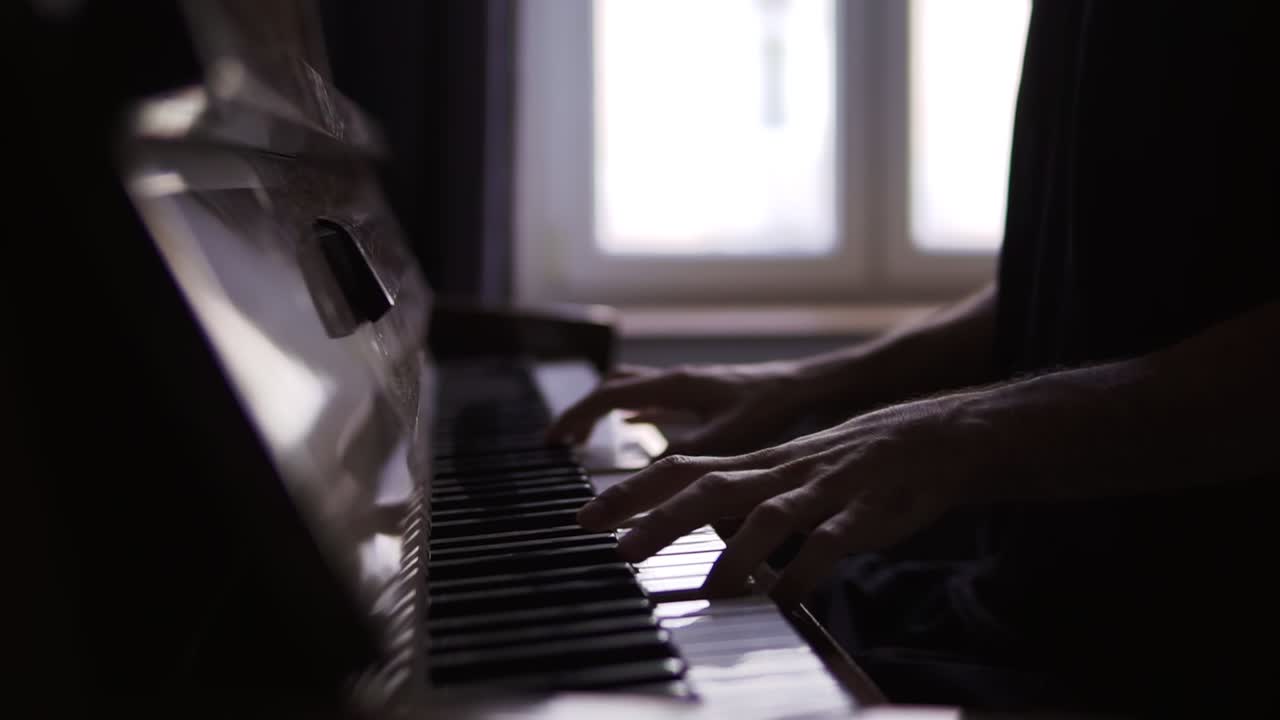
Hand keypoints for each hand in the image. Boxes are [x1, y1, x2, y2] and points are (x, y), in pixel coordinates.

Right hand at [546, 362, 810, 456]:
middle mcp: (674, 380)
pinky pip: (653, 397)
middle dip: (582, 413)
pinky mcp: (701, 394)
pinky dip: (632, 412)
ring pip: (630, 390)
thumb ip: (688, 462)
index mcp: (672, 386)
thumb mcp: (728, 441)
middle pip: (611, 388)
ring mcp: (687, 384)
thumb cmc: (773, 408)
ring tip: (585, 436)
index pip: (607, 395)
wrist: (807, 387)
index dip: (575, 416)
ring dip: (604, 411)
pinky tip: (633, 427)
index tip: (552, 441)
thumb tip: (650, 486)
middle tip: (562, 441)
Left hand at [576, 395, 981, 605]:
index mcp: (758, 464)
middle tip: (622, 553)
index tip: (585, 518)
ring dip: (737, 554)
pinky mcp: (864, 514)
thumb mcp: (785, 471)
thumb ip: (736, 494)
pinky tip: (786, 599)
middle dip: (661, 520)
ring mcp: (823, 491)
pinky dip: (806, 571)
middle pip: (710, 489)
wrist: (930, 438)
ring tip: (711, 591)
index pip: (681, 469)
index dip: (631, 491)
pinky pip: (831, 544)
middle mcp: (782, 473)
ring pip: (770, 515)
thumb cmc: (848, 463)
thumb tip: (676, 519)